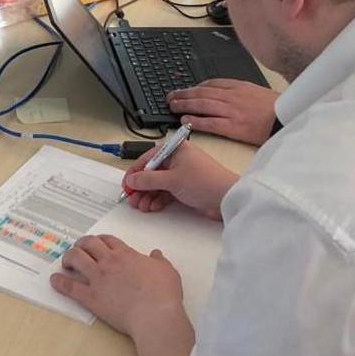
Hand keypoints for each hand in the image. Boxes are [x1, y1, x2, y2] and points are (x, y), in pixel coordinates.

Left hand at [50, 235, 190, 341]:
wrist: (155, 316)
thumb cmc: (163, 294)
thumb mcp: (167, 271)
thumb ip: (159, 261)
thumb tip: (156, 254)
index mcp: (126, 255)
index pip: (108, 240)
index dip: (101, 240)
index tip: (98, 244)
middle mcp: (109, 262)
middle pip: (89, 244)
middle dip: (82, 244)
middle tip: (79, 249)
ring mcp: (98, 279)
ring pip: (76, 258)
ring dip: (69, 257)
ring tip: (66, 262)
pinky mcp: (91, 297)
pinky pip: (70, 287)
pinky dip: (60, 282)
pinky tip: (55, 280)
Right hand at [122, 140, 236, 220]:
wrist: (228, 198)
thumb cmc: (206, 181)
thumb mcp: (171, 179)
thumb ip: (148, 180)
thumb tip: (132, 180)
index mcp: (175, 149)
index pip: (147, 158)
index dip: (135, 172)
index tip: (127, 184)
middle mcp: (178, 159)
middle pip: (152, 172)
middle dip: (141, 186)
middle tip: (132, 198)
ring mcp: (183, 173)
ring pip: (158, 184)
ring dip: (148, 195)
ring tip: (141, 205)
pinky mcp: (187, 187)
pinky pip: (166, 192)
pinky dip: (158, 199)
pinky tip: (151, 206)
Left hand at [167, 79, 279, 145]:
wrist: (287, 119)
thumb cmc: (276, 108)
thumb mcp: (257, 91)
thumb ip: (240, 90)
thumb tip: (222, 93)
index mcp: (238, 87)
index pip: (211, 83)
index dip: (195, 86)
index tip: (186, 90)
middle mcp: (232, 97)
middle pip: (202, 92)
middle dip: (184, 94)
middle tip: (171, 97)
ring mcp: (231, 111)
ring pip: (201, 104)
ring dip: (184, 105)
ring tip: (173, 107)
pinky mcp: (233, 126)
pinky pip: (209, 122)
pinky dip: (195, 120)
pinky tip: (185, 121)